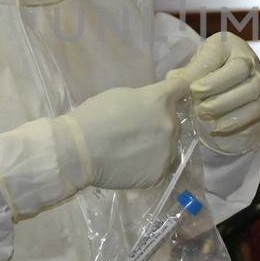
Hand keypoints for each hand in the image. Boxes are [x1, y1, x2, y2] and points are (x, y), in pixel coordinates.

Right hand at [62, 76, 188, 190]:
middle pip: (173, 121)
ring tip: (132, 151)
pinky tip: (131, 164)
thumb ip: (143, 99)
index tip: (174, 94)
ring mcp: (167, 151)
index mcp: (160, 100)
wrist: (78, 152)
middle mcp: (170, 124)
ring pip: (169, 146)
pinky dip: (148, 165)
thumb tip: (151, 107)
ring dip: (157, 146)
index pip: (181, 87)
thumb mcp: (120, 95)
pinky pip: (159, 166)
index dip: (177, 90)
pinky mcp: (159, 173)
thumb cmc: (93, 117)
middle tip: (137, 131)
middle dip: (159, 123)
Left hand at [168, 32, 259, 154]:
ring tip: (204, 115)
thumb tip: (173, 83)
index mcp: (228, 45)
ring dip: (225, 107)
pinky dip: (235, 122)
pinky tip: (216, 127)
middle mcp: (249, 59)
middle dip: (217, 89)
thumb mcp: (197, 65)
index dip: (206, 71)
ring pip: (251, 92)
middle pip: (241, 70)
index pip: (219, 53)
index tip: (192, 89)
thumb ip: (187, 73)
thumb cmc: (210, 71)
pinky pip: (255, 112)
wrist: (233, 83)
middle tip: (198, 105)